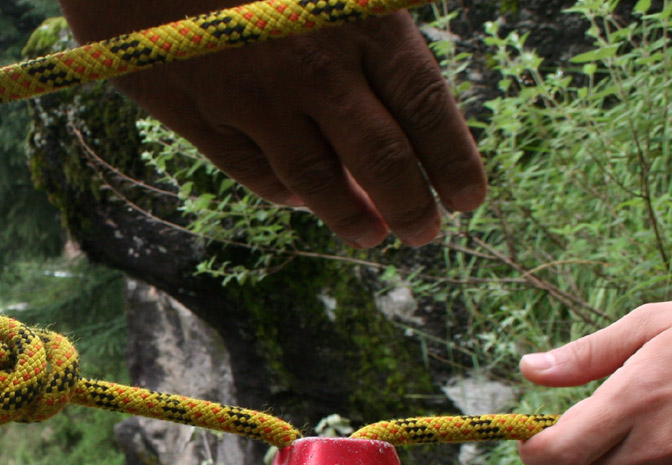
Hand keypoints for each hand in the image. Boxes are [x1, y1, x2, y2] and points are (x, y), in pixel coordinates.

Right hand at [61, 5, 485, 247]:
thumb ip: (366, 47)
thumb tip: (395, 133)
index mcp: (358, 18)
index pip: (426, 104)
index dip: (453, 160)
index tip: (469, 198)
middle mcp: (313, 64)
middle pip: (382, 158)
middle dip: (412, 205)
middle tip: (426, 232)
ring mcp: (255, 98)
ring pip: (318, 181)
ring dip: (352, 217)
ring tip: (371, 235)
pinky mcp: (203, 117)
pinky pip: (258, 174)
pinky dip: (287, 196)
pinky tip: (303, 200)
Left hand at [518, 298, 671, 464]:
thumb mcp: (649, 323)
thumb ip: (585, 354)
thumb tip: (530, 369)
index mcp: (634, 400)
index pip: (560, 453)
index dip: (533, 451)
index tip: (530, 436)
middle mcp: (654, 443)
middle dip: (557, 462)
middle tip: (566, 432)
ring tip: (605, 433)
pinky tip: (640, 440)